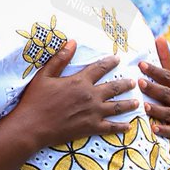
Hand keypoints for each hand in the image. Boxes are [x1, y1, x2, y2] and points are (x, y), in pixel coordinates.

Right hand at [14, 40, 137, 150]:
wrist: (32, 126)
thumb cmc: (35, 100)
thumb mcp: (44, 75)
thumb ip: (60, 59)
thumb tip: (72, 42)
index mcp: (80, 81)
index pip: (99, 68)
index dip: (109, 63)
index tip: (117, 59)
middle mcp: (90, 96)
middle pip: (114, 88)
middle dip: (125, 84)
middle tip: (133, 82)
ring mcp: (93, 113)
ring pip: (117, 107)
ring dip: (128, 104)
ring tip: (136, 102)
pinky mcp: (91, 128)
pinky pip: (111, 127)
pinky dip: (121, 127)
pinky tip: (128, 126)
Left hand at [138, 37, 169, 144]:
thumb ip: (165, 62)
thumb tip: (160, 37)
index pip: (168, 77)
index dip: (154, 70)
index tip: (140, 64)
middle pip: (167, 93)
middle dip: (153, 88)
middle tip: (139, 82)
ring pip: (168, 112)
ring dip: (156, 109)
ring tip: (144, 105)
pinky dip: (162, 129)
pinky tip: (153, 127)